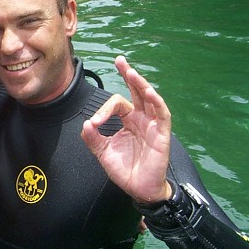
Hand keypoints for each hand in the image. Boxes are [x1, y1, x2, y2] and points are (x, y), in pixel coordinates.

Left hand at [81, 56, 172, 203]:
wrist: (138, 188)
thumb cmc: (124, 169)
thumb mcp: (102, 152)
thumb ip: (92, 138)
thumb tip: (86, 123)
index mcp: (128, 120)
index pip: (118, 103)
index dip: (104, 109)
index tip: (95, 122)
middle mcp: (142, 118)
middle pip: (137, 91)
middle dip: (129, 75)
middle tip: (119, 60)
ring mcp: (153, 124)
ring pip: (150, 98)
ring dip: (141, 84)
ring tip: (131, 72)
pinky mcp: (162, 134)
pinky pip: (162, 114)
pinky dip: (156, 102)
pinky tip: (149, 92)